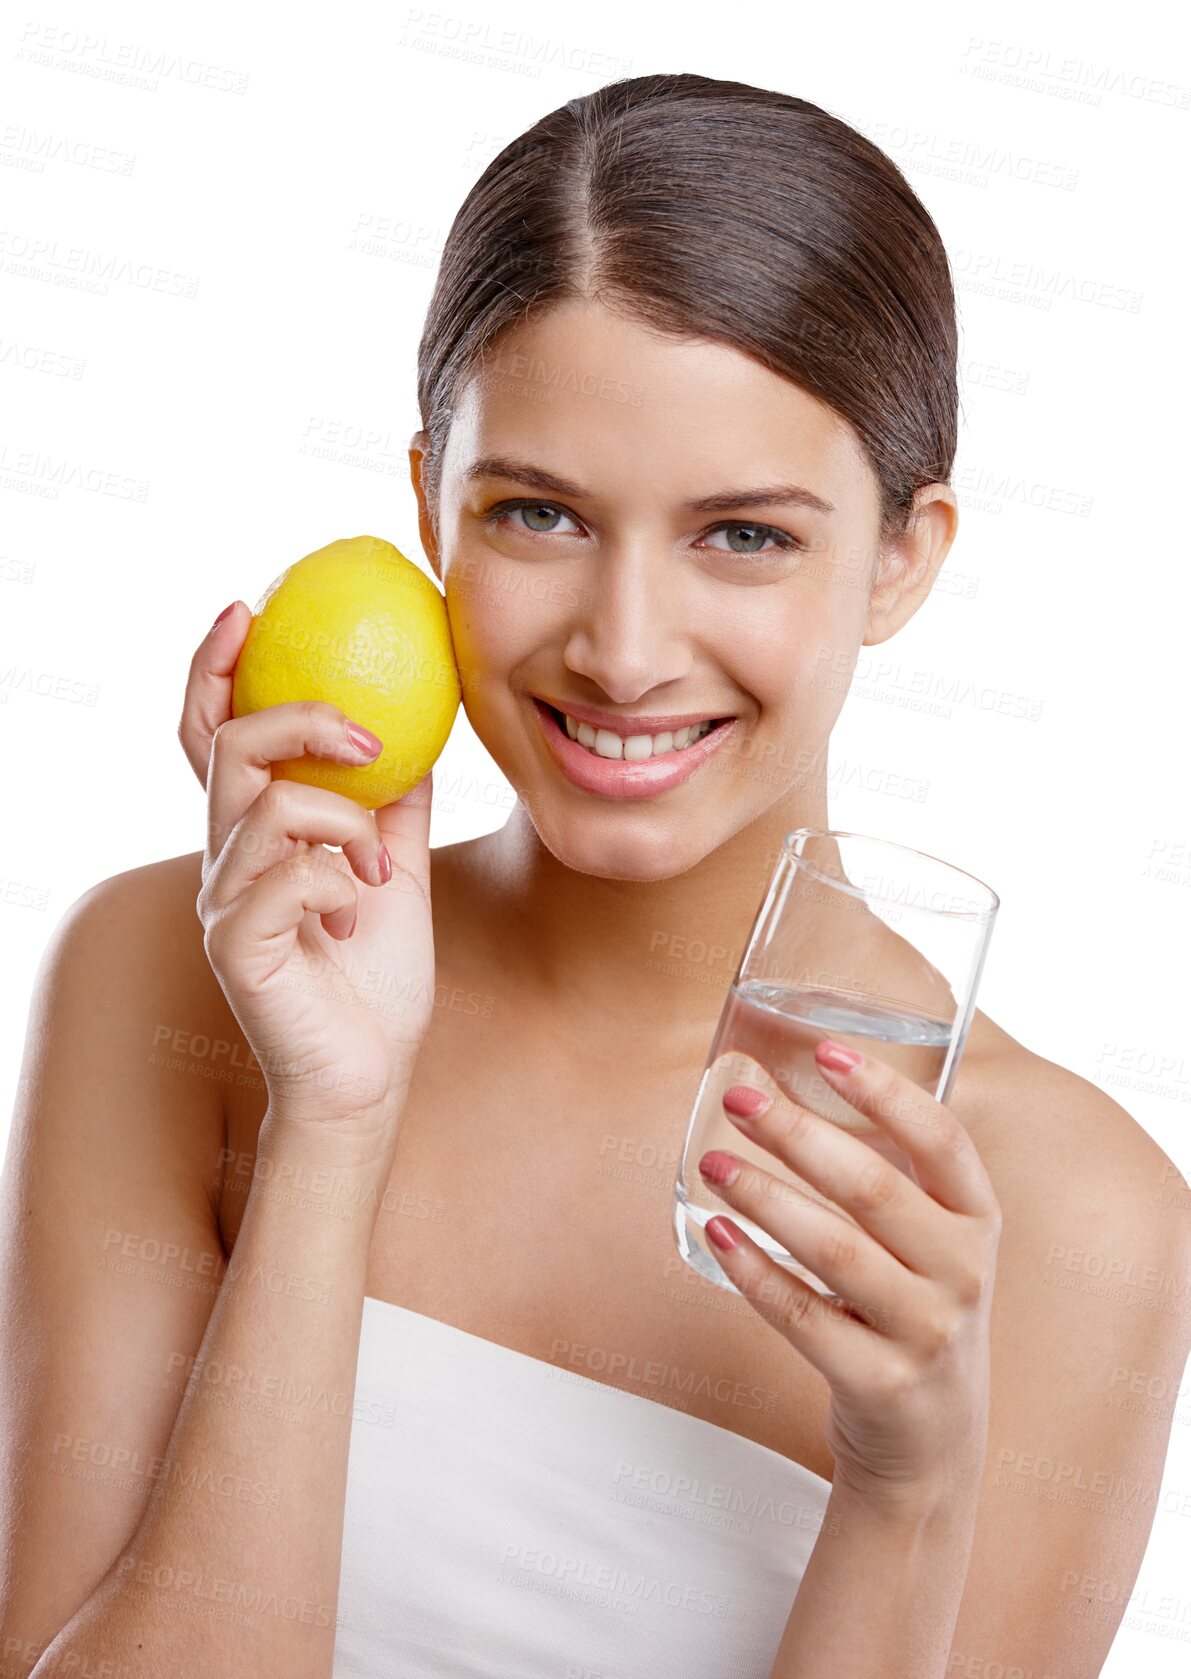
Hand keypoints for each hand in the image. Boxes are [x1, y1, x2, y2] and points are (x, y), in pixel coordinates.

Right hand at [180, 602, 436, 1147]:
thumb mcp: (398, 868)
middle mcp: (225, 859)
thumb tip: (422, 727)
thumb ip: (396, 803)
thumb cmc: (376, 975)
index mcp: (257, 834)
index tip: (245, 607)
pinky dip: (337, 878)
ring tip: (379, 868)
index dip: (214, 668)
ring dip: (344, 823)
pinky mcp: (233, 946)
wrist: (369, 1071)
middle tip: (365, 735)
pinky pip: (285, 874)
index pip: (212, 733)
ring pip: (266, 808)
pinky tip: (356, 912)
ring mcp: (222, 903)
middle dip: (297, 718)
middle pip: (227, 747)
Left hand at [697, 1038, 1001, 1511]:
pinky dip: (755, 1271)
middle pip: (874, 1189)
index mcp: (977, 1223)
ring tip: (711, 1163)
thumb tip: (791, 1092)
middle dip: (798, 1135)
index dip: (886, 1091)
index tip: (826, 1050)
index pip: (942, 1141)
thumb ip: (890, 1178)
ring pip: (835, 1251)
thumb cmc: (914, 1312)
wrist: (932, 1445)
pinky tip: (716, 1234)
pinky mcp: (879, 1383)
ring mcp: (925, 1334)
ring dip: (765, 1198)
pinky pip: (803, 1316)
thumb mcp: (934, 1246)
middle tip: (738, 1100)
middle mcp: (963, 1275)